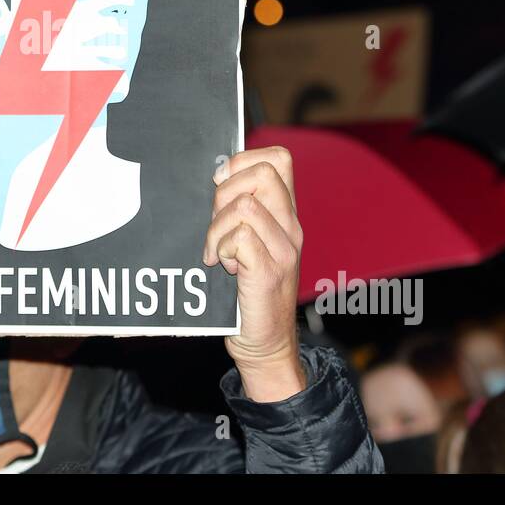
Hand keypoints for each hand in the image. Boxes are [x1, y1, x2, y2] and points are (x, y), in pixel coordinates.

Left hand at [203, 146, 306, 401]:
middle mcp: (290, 228)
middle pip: (262, 175)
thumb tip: (214, 177)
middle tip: (215, 222)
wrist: (266, 344)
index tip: (221, 184)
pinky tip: (220, 265)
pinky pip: (240, 239)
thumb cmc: (248, 293)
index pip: (279, 159)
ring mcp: (283, 251)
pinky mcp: (269, 273)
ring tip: (216, 251)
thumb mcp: (248, 244)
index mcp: (286, 215)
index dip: (244, 160)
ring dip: (217, 227)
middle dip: (225, 192)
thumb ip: (238, 213)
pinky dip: (221, 248)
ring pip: (244, 207)